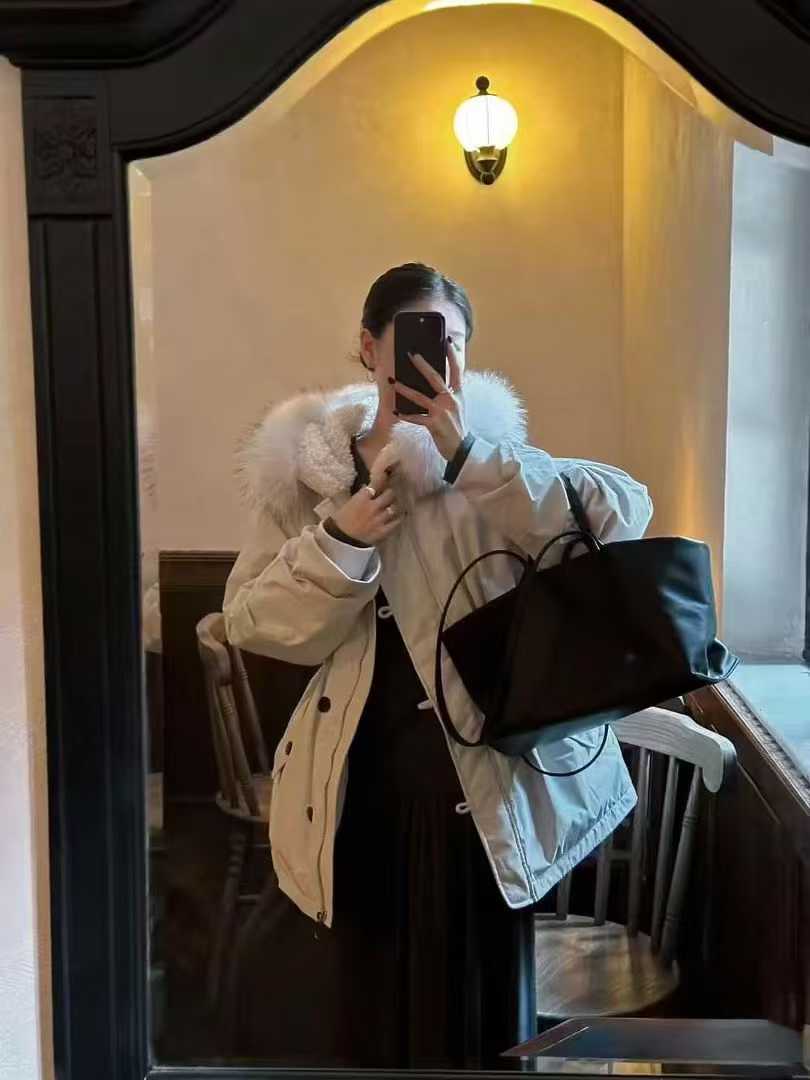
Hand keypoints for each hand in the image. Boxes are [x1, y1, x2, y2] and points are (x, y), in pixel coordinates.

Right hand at [331, 453, 402, 545]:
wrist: (341, 540)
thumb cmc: (340, 521)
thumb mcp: (347, 504)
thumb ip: (359, 496)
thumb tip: (366, 488)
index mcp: (362, 498)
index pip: (375, 484)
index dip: (380, 482)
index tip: (383, 479)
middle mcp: (373, 506)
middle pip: (389, 494)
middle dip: (390, 493)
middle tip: (390, 493)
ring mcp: (379, 518)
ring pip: (394, 507)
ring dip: (394, 505)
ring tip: (394, 505)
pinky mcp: (383, 530)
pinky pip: (395, 522)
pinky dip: (397, 519)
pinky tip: (399, 517)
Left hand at [392, 340, 466, 461]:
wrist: (463, 449)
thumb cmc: (459, 428)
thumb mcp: (459, 407)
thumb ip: (450, 394)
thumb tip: (436, 384)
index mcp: (458, 394)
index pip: (456, 370)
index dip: (452, 355)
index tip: (447, 341)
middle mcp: (451, 400)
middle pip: (435, 378)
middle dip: (422, 365)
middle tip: (410, 353)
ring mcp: (442, 411)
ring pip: (420, 397)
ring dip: (404, 389)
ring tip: (392, 381)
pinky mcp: (434, 424)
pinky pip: (416, 418)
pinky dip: (406, 415)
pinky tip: (396, 412)